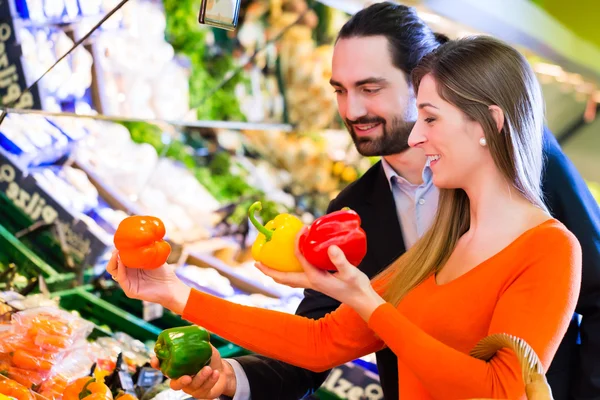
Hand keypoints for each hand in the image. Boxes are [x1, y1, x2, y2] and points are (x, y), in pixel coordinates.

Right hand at [106, 250, 189, 313]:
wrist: (171, 286)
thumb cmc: (164, 272)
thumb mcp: (153, 257)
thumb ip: (146, 249)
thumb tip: (142, 234)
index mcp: (130, 268)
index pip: (118, 258)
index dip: (117, 251)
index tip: (121, 242)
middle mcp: (127, 275)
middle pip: (113, 265)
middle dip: (113, 255)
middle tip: (118, 248)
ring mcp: (128, 283)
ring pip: (113, 272)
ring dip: (114, 261)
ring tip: (118, 253)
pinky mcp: (130, 290)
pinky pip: (121, 279)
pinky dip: (120, 269)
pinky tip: (122, 261)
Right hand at [151, 345, 236, 398]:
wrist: (223, 370)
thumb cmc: (209, 359)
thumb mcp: (204, 346)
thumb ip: (197, 339)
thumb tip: (192, 326)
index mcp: (179, 367)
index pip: (163, 367)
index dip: (157, 364)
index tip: (155, 360)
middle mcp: (182, 379)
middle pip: (174, 385)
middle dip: (180, 382)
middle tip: (187, 377)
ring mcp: (192, 388)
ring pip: (192, 387)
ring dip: (200, 378)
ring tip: (207, 369)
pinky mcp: (202, 394)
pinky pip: (204, 389)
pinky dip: (210, 380)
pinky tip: (215, 373)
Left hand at [255, 230, 383, 316]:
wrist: (362, 300)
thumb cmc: (356, 287)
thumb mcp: (350, 272)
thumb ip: (341, 261)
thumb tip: (331, 247)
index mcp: (315, 278)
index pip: (299, 257)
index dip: (297, 241)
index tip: (301, 229)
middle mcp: (310, 282)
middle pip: (283, 277)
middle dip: (269, 270)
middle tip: (256, 263)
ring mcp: (312, 283)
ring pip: (288, 279)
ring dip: (276, 272)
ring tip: (266, 265)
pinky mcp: (317, 282)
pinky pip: (296, 277)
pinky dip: (288, 271)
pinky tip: (291, 264)